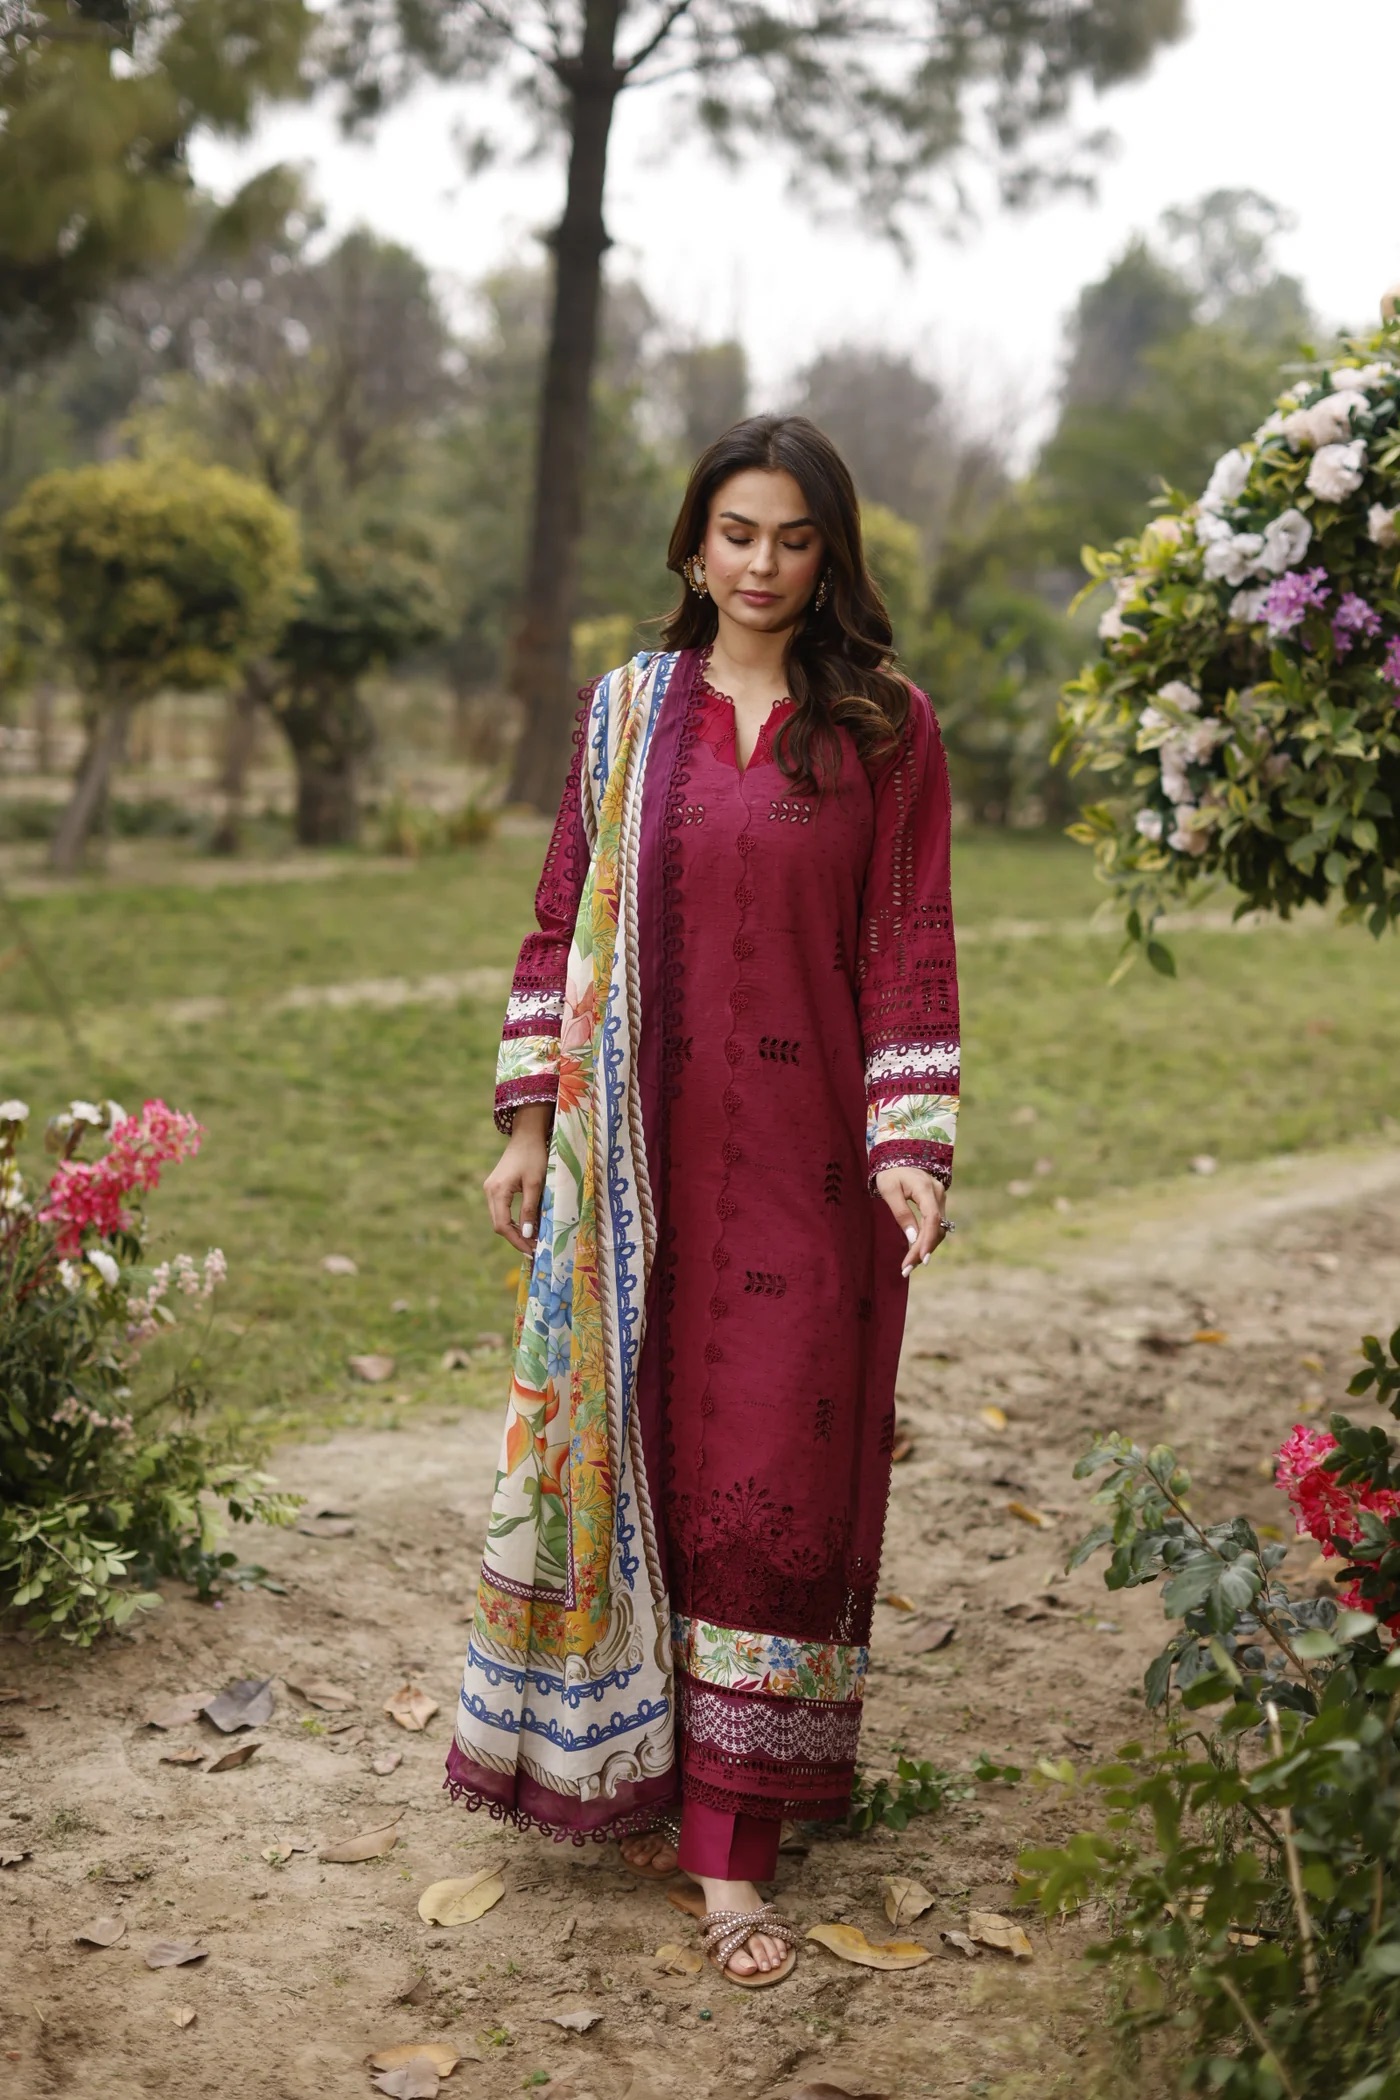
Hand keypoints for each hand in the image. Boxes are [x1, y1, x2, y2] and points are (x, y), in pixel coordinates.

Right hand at [483, 1102, 551, 1254]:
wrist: (527, 1134)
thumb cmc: (534, 1156)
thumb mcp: (535, 1184)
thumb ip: (530, 1210)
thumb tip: (528, 1235)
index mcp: (497, 1191)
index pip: (502, 1225)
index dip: (516, 1241)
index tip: (532, 1251)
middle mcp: (489, 1192)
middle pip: (499, 1224)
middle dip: (516, 1238)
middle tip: (534, 1249)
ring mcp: (491, 1189)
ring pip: (500, 1218)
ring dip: (515, 1231)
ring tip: (533, 1241)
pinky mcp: (496, 1188)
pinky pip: (502, 1210)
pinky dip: (513, 1221)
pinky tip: (526, 1227)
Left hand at [874, 1166, 947, 1277]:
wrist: (898, 1156)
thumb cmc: (890, 1172)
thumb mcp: (889, 1190)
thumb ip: (901, 1213)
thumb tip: (912, 1238)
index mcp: (925, 1188)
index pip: (932, 1219)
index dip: (927, 1240)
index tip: (920, 1259)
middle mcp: (938, 1194)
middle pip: (936, 1228)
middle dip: (923, 1250)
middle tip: (906, 1269)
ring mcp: (940, 1198)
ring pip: (938, 1229)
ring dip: (925, 1248)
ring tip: (909, 1265)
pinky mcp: (936, 1203)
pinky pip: (935, 1225)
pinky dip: (926, 1240)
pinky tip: (915, 1253)